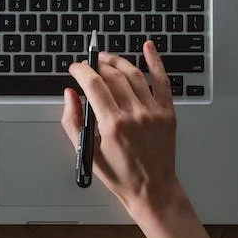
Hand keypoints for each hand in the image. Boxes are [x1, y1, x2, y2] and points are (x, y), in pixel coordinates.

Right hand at [61, 41, 189, 219]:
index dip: (82, 71)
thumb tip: (70, 95)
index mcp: (113, 125)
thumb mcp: (87, 152)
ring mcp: (153, 112)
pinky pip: (162, 81)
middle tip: (88, 65)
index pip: (94, 85)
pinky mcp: (168, 113)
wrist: (153, 189)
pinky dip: (156, 62)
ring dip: (117, 62)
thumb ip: (73, 121)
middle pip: (113, 76)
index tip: (75, 68)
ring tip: (106, 58)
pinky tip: (148, 47)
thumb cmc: (120, 175)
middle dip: (97, 65)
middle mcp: (135, 114)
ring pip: (133, 75)